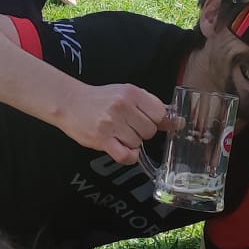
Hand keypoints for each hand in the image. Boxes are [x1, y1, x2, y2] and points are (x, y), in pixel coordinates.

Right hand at [57, 82, 171, 163]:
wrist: (70, 102)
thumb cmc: (101, 99)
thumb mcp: (127, 95)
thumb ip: (152, 107)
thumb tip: (179, 122)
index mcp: (132, 93)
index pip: (160, 114)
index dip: (154, 120)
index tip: (144, 119)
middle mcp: (123, 106)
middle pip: (149, 131)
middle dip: (141, 132)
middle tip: (127, 126)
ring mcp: (112, 123)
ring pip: (138, 143)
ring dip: (130, 142)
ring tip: (117, 133)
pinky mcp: (102, 139)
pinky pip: (126, 155)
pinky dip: (128, 156)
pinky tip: (122, 148)